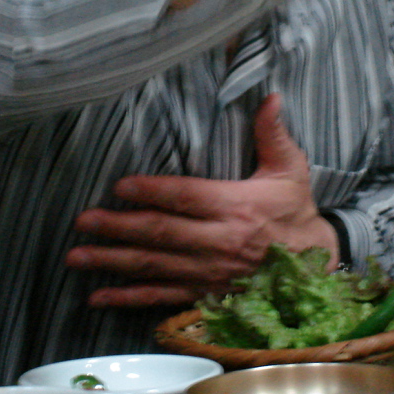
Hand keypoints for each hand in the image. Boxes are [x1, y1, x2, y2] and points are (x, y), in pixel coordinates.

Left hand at [66, 94, 338, 307]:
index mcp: (237, 207)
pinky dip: (129, 298)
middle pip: (162, 234)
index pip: (187, 197)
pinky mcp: (205, 293)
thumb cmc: (295, 210)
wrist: (315, 264)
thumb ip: (273, 133)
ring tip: (77, 256)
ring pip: (155, 267)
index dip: (153, 192)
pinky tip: (99, 297)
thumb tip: (270, 95)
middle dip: (118, 227)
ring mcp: (209, 272)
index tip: (120, 186)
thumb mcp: (291, 169)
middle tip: (82, 221)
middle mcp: (219, 242)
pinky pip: (162, 298)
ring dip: (113, 262)